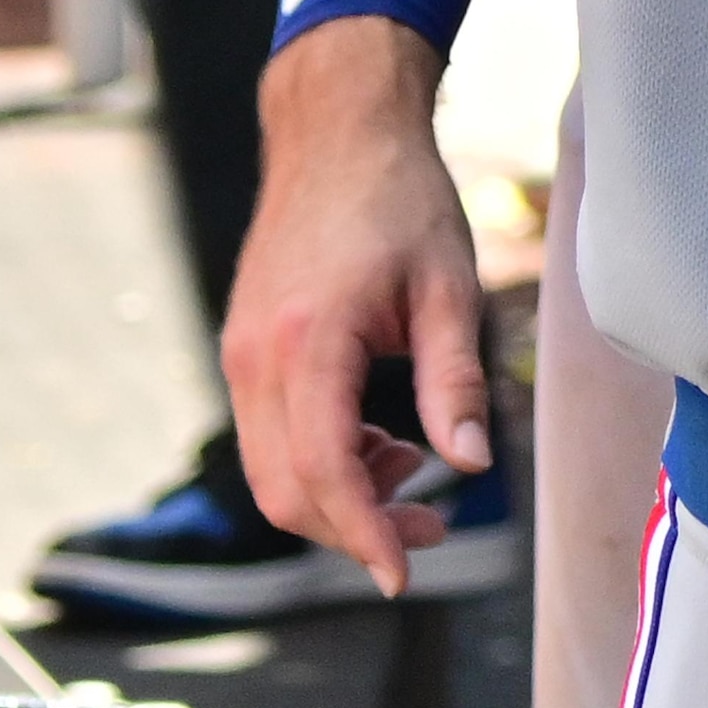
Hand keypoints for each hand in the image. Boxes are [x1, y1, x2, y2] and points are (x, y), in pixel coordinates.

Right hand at [231, 15, 492, 597]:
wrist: (336, 131)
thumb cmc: (401, 200)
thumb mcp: (447, 287)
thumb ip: (453, 381)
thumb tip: (467, 468)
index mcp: (307, 342)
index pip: (323, 471)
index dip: (364, 534)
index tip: (403, 576)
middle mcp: (256, 357)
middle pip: (285, 490)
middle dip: (356, 528)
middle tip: (432, 529)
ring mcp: (241, 354)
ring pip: (271, 470)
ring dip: (340, 496)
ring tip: (414, 472)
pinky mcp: (244, 349)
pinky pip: (270, 434)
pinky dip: (322, 459)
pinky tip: (382, 439)